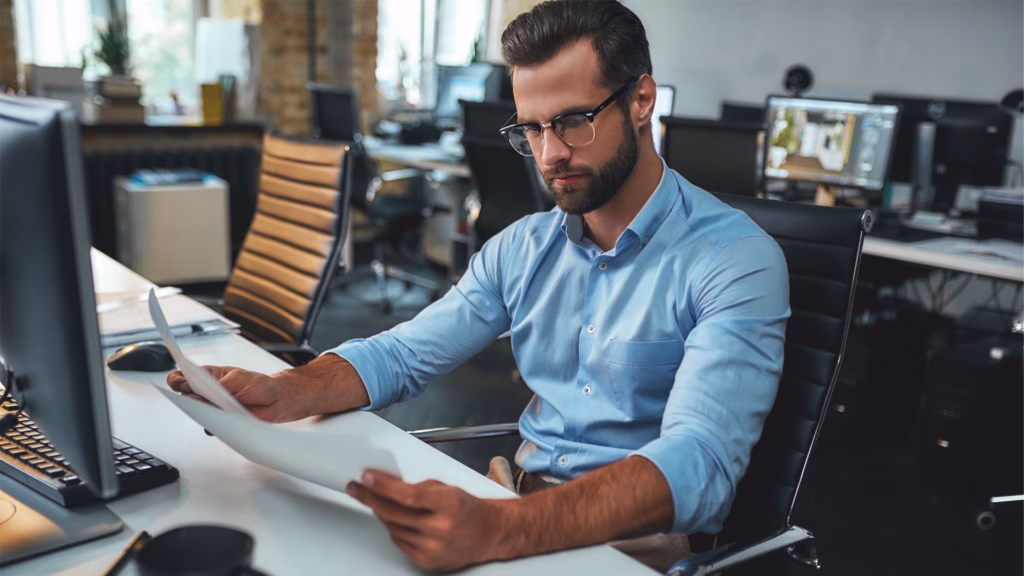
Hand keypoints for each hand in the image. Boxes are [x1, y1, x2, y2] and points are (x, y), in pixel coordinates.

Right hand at [166, 366, 308, 422]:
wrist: (276, 401)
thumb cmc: (259, 384)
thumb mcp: (240, 378)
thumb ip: (222, 385)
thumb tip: (207, 391)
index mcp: (209, 376)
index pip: (185, 376)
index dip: (177, 379)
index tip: (179, 382)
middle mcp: (208, 392)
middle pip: (186, 395)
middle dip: (188, 397)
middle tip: (197, 397)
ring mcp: (213, 408)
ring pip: (197, 412)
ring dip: (201, 412)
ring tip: (213, 409)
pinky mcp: (220, 422)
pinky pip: (209, 426)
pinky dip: (212, 425)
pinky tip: (221, 422)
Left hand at [346, 470, 512, 571]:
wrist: (490, 533)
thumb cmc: (470, 509)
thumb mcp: (447, 489)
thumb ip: (419, 487)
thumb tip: (388, 483)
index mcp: (448, 504)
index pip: (407, 495)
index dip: (383, 486)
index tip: (366, 478)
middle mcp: (440, 528)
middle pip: (394, 513)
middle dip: (370, 497)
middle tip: (357, 488)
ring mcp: (433, 547)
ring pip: (392, 527)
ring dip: (380, 512)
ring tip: (375, 500)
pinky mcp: (427, 561)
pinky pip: (399, 542)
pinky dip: (394, 529)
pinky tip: (395, 519)